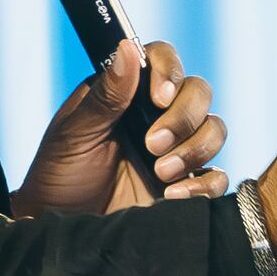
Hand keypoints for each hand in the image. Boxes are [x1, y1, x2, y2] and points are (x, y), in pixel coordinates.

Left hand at [10, 39, 231, 219]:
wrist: (63, 227)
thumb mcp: (74, 134)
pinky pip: (217, 176)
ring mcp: (176, 149)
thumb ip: (105, 96)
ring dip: (195, 148)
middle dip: (183, 117)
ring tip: (160, 172)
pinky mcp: (186, 184)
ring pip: (214, 129)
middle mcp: (157, 115)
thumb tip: (127, 48)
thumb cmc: (59, 174)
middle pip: (198, 93)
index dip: (169, 72)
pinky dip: (203, 184)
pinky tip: (173, 195)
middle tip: (153, 144)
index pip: (163, 61)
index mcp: (128, 93)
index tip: (159, 97)